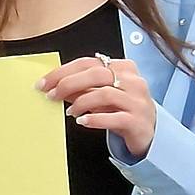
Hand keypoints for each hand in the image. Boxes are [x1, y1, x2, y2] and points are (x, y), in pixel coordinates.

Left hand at [39, 53, 156, 160]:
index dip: (63, 71)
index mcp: (123, 67)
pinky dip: (95, 119)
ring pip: (104, 94)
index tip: (44, 82)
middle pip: (96, 74)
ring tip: (69, 112)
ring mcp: (137, 101)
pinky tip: (83, 121)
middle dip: (68, 83)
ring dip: (81, 102)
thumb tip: (55, 86)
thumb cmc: (122, 109)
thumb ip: (82, 88)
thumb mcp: (102, 95)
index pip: (88, 62)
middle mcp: (133, 81)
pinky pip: (114, 117)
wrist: (149, 132)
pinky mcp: (138, 121)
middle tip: (51, 95)